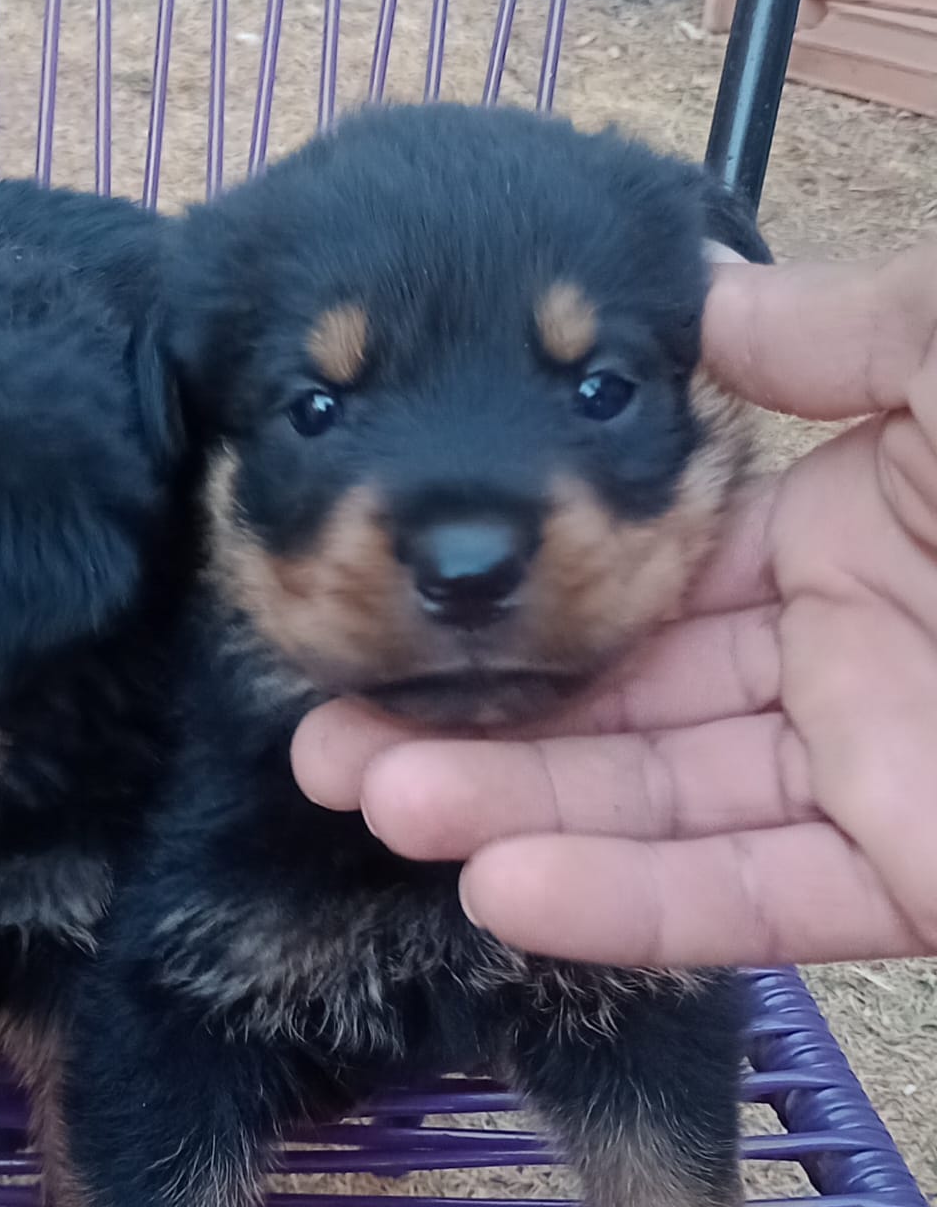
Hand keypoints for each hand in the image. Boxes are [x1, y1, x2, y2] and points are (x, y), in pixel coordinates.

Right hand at [292, 245, 936, 967]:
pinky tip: (502, 892)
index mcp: (843, 531)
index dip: (517, 603)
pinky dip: (630, 905)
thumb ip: (843, 335)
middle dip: (471, 727)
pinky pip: (752, 899)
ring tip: (370, 803)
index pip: (641, 578)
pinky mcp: (911, 880)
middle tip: (328, 744)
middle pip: (618, 707)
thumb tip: (700, 301)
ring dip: (515, 815)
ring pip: (659, 807)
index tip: (394, 614)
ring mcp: (869, 777)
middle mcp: (835, 657)